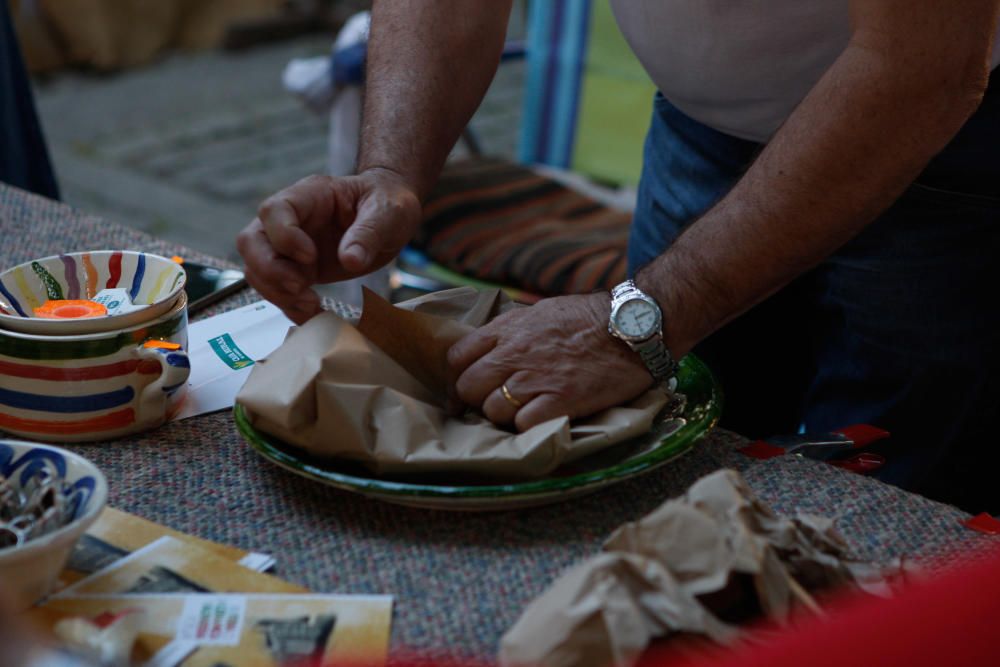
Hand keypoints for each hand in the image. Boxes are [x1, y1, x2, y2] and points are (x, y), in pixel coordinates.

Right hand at [236, 168, 420, 322]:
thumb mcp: (389, 212)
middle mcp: (291, 219)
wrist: (392, 216)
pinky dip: (289, 305)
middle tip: (301, 289)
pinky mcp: (297, 269)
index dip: (283, 236)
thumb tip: (350, 260)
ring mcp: (290, 245)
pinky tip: (312, 314)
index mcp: (310, 195)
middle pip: (251, 241)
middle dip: (270, 271)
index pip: (275, 210)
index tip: (310, 257)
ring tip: (311, 306)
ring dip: (277, 293)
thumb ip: (370, 232)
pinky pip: (277, 288)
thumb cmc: (388, 204)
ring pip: (257, 269)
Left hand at [447, 292, 653, 430]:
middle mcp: (514, 353)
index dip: (463, 376)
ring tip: (526, 410)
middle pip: (468, 388)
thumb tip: (492, 349)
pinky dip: (528, 427)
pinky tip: (543, 417)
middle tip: (500, 402)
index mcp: (507, 329)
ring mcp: (535, 378)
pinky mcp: (560, 399)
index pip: (457, 358)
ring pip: (492, 411)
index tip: (474, 385)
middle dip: (479, 399)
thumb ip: (512, 331)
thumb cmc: (590, 317)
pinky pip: (523, 424)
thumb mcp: (540, 312)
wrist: (633, 324)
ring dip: (505, 417)